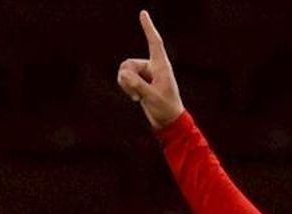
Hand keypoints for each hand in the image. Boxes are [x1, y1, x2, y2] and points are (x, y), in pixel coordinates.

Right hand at [118, 10, 185, 128]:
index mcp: (161, 66)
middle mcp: (152, 67)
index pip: (154, 43)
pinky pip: (124, 78)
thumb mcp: (152, 97)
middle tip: (136, 94)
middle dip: (127, 78)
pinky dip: (126, 87)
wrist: (168, 121)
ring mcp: (145, 74)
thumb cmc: (165, 108)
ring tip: (136, 96)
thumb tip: (124, 75)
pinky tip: (135, 98)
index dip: (148, 28)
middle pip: (129, 64)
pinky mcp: (140, 81)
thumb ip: (138, 85)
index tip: (143, 13)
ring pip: (125, 71)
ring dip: (126, 84)